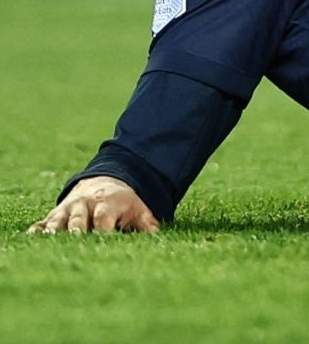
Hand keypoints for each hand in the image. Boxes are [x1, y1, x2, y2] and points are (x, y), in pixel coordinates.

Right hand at [28, 176, 160, 234]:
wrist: (105, 182)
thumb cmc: (125, 203)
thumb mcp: (139, 209)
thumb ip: (148, 224)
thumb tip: (158, 237)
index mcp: (106, 204)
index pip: (103, 218)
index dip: (102, 231)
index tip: (102, 244)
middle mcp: (84, 205)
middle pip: (77, 220)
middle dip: (75, 232)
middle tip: (72, 245)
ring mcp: (67, 209)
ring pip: (57, 221)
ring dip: (52, 232)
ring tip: (46, 243)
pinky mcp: (55, 215)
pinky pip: (43, 222)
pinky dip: (37, 230)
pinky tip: (30, 238)